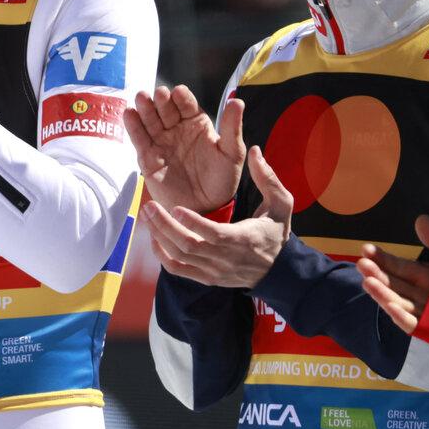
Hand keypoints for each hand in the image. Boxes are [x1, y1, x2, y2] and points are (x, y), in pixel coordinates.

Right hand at [125, 84, 244, 213]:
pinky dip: (133, 126)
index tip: (178, 93)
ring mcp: (161, 142)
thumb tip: (237, 101)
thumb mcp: (232, 153)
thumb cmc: (221, 179)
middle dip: (161, 100)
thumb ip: (232, 127)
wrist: (205, 208)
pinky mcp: (147, 157)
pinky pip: (139, 139)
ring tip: (141, 97)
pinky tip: (129, 114)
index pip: (187, 104)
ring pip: (150, 120)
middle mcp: (176, 129)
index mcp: (197, 123)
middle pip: (165, 109)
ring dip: (145, 108)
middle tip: (159, 94)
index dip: (182, 97)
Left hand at [146, 144, 288, 287]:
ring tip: (146, 216)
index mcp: (244, 239)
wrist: (278, 271)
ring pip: (180, 257)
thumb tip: (255, 151)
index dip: (194, 223)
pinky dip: (162, 255)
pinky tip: (154, 236)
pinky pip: (177, 270)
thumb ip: (268, 179)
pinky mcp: (205, 278)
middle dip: (166, 226)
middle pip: (190, 246)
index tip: (177, 208)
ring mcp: (214, 271)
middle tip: (149, 207)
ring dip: (160, 236)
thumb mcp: (282, 204)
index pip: (215, 235)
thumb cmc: (276, 232)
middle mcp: (226, 259)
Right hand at [357, 215, 428, 333]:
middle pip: (394, 284)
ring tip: (367, 281)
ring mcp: (425, 313)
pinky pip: (411, 323)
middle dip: (377, 274)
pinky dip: (399, 315)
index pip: (399, 267)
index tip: (365, 249)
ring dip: (382, 293)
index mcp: (428, 276)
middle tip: (361, 263)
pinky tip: (389, 305)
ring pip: (398, 302)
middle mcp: (422, 294)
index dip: (382, 258)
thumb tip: (420, 219)